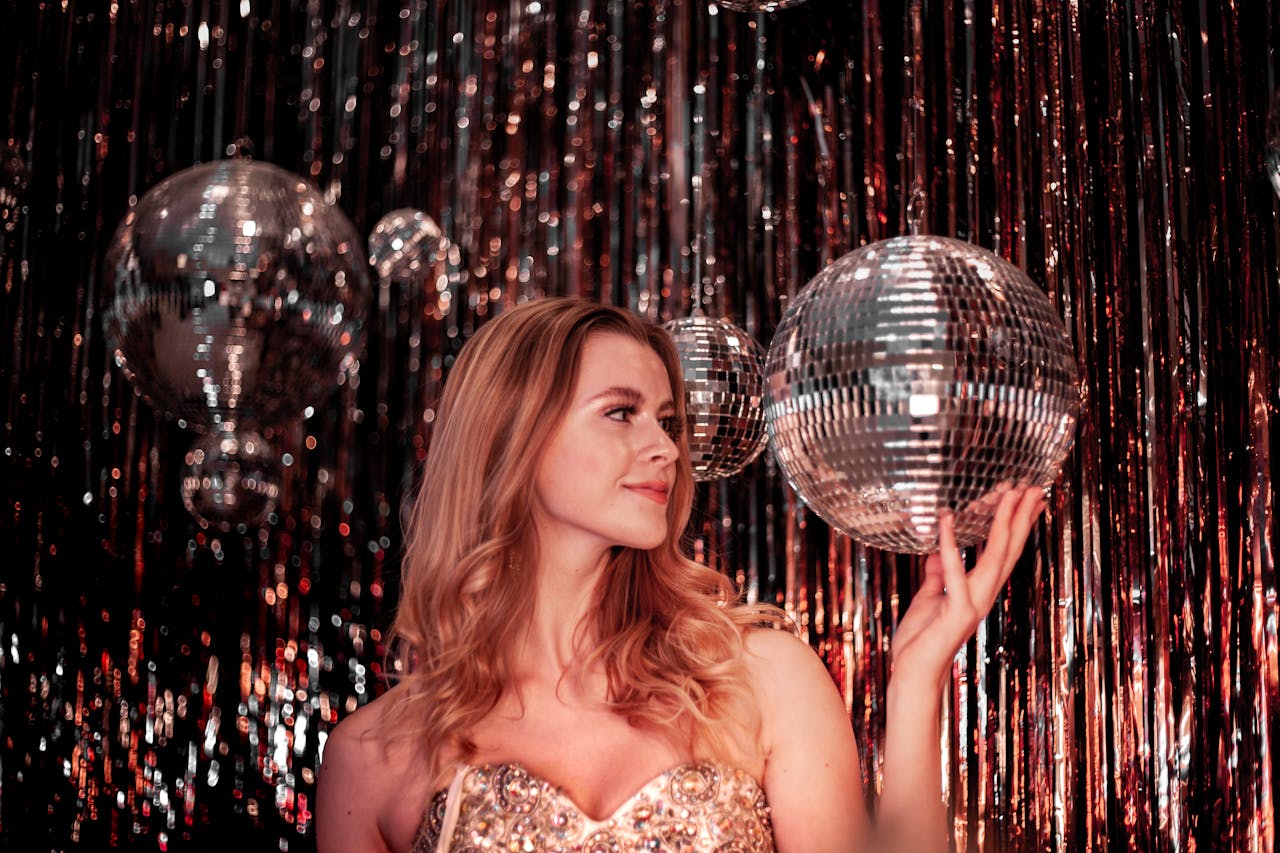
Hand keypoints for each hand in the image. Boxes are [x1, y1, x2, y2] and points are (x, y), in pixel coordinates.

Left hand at [889, 485, 1045, 687]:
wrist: (912, 675)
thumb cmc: (920, 641)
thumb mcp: (928, 599)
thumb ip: (937, 577)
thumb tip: (938, 554)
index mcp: (977, 590)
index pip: (1003, 551)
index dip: (1017, 524)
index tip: (1029, 497)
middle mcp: (982, 594)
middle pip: (1008, 549)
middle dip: (1020, 516)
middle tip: (1032, 485)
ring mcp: (972, 603)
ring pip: (994, 556)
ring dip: (1001, 523)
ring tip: (1008, 493)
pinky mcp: (955, 611)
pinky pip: (953, 572)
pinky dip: (950, 545)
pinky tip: (947, 519)